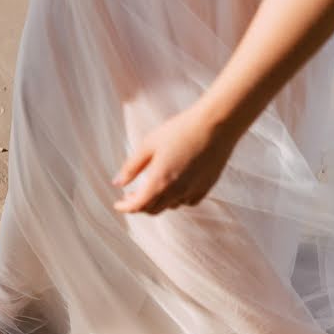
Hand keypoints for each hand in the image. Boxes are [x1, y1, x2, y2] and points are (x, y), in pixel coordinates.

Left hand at [112, 105, 241, 214]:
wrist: (216, 123)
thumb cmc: (180, 130)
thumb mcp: (148, 145)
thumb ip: (131, 167)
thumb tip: (116, 183)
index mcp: (160, 182)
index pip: (138, 206)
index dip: (125, 207)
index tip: (118, 205)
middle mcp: (177, 191)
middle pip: (153, 209)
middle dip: (139, 206)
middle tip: (130, 195)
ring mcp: (194, 190)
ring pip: (170, 207)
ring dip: (157, 202)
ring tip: (151, 189)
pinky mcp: (207, 186)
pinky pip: (188, 202)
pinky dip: (176, 200)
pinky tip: (173, 189)